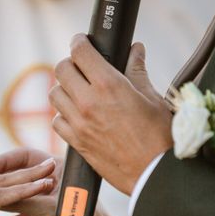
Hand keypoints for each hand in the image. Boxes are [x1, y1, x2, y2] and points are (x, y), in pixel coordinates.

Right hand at [0, 149, 124, 215]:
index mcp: (60, 170)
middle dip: (0, 182)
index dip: (4, 162)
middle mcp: (52, 184)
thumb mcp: (51, 209)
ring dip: (5, 202)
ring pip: (19, 198)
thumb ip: (24, 200)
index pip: (26, 157)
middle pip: (19, 176)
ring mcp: (47, 204)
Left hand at [50, 34, 172, 194]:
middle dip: (70, 63)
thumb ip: (137, 71)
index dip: (79, 42)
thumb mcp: (152, 98)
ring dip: (64, 89)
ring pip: (54, 94)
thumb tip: (135, 50)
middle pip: (61, 69)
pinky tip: (77, 115)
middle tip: (81, 67)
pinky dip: (63, 115)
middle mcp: (88, 102)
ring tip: (78, 91)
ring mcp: (79, 123)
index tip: (82, 41)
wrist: (154, 174)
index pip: (80, 52)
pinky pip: (57, 121)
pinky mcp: (76, 142)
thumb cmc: (160, 136)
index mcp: (109, 85)